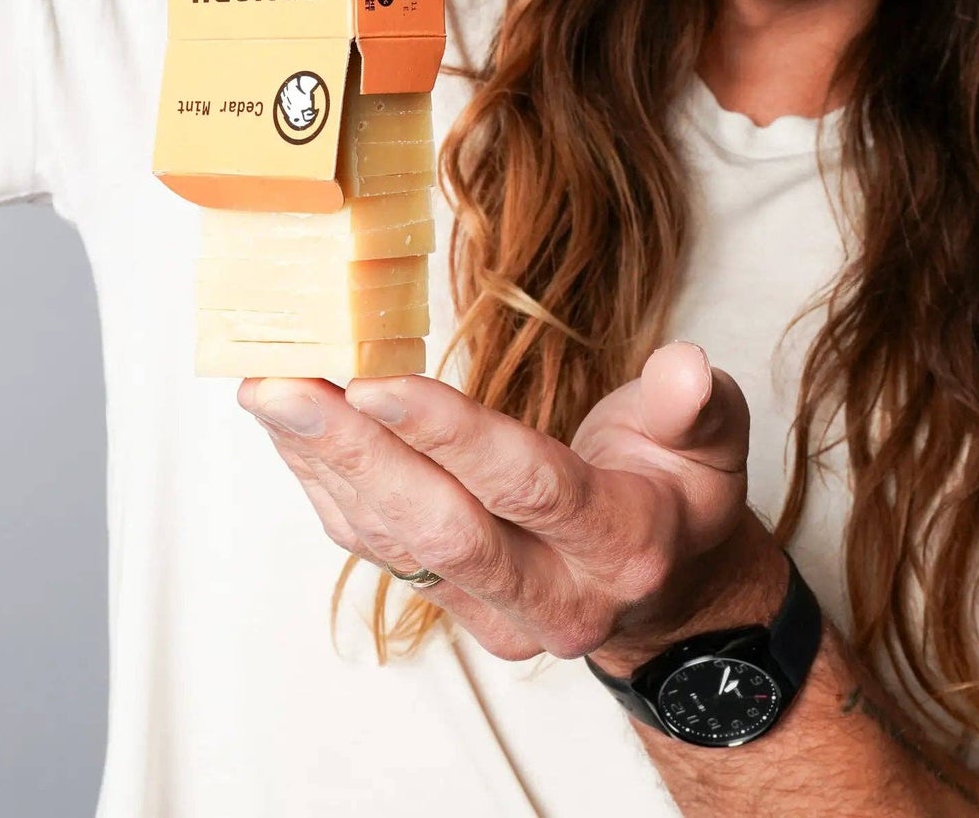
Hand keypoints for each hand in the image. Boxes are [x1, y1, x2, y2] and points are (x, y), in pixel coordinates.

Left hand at [238, 342, 768, 667]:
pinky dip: (326, 484)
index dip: (449, 435)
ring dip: (320, 465)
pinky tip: (291, 429)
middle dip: (351, 453)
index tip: (375, 382)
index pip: (526, 486)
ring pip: (393, 542)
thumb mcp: (712, 445)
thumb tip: (686, 366)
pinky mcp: (453, 605)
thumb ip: (694, 406)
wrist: (669, 596)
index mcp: (622, 545)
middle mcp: (555, 594)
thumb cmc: (680, 499)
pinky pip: (377, 547)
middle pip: (438, 528)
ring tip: (266, 390)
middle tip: (279, 386)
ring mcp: (497, 612)